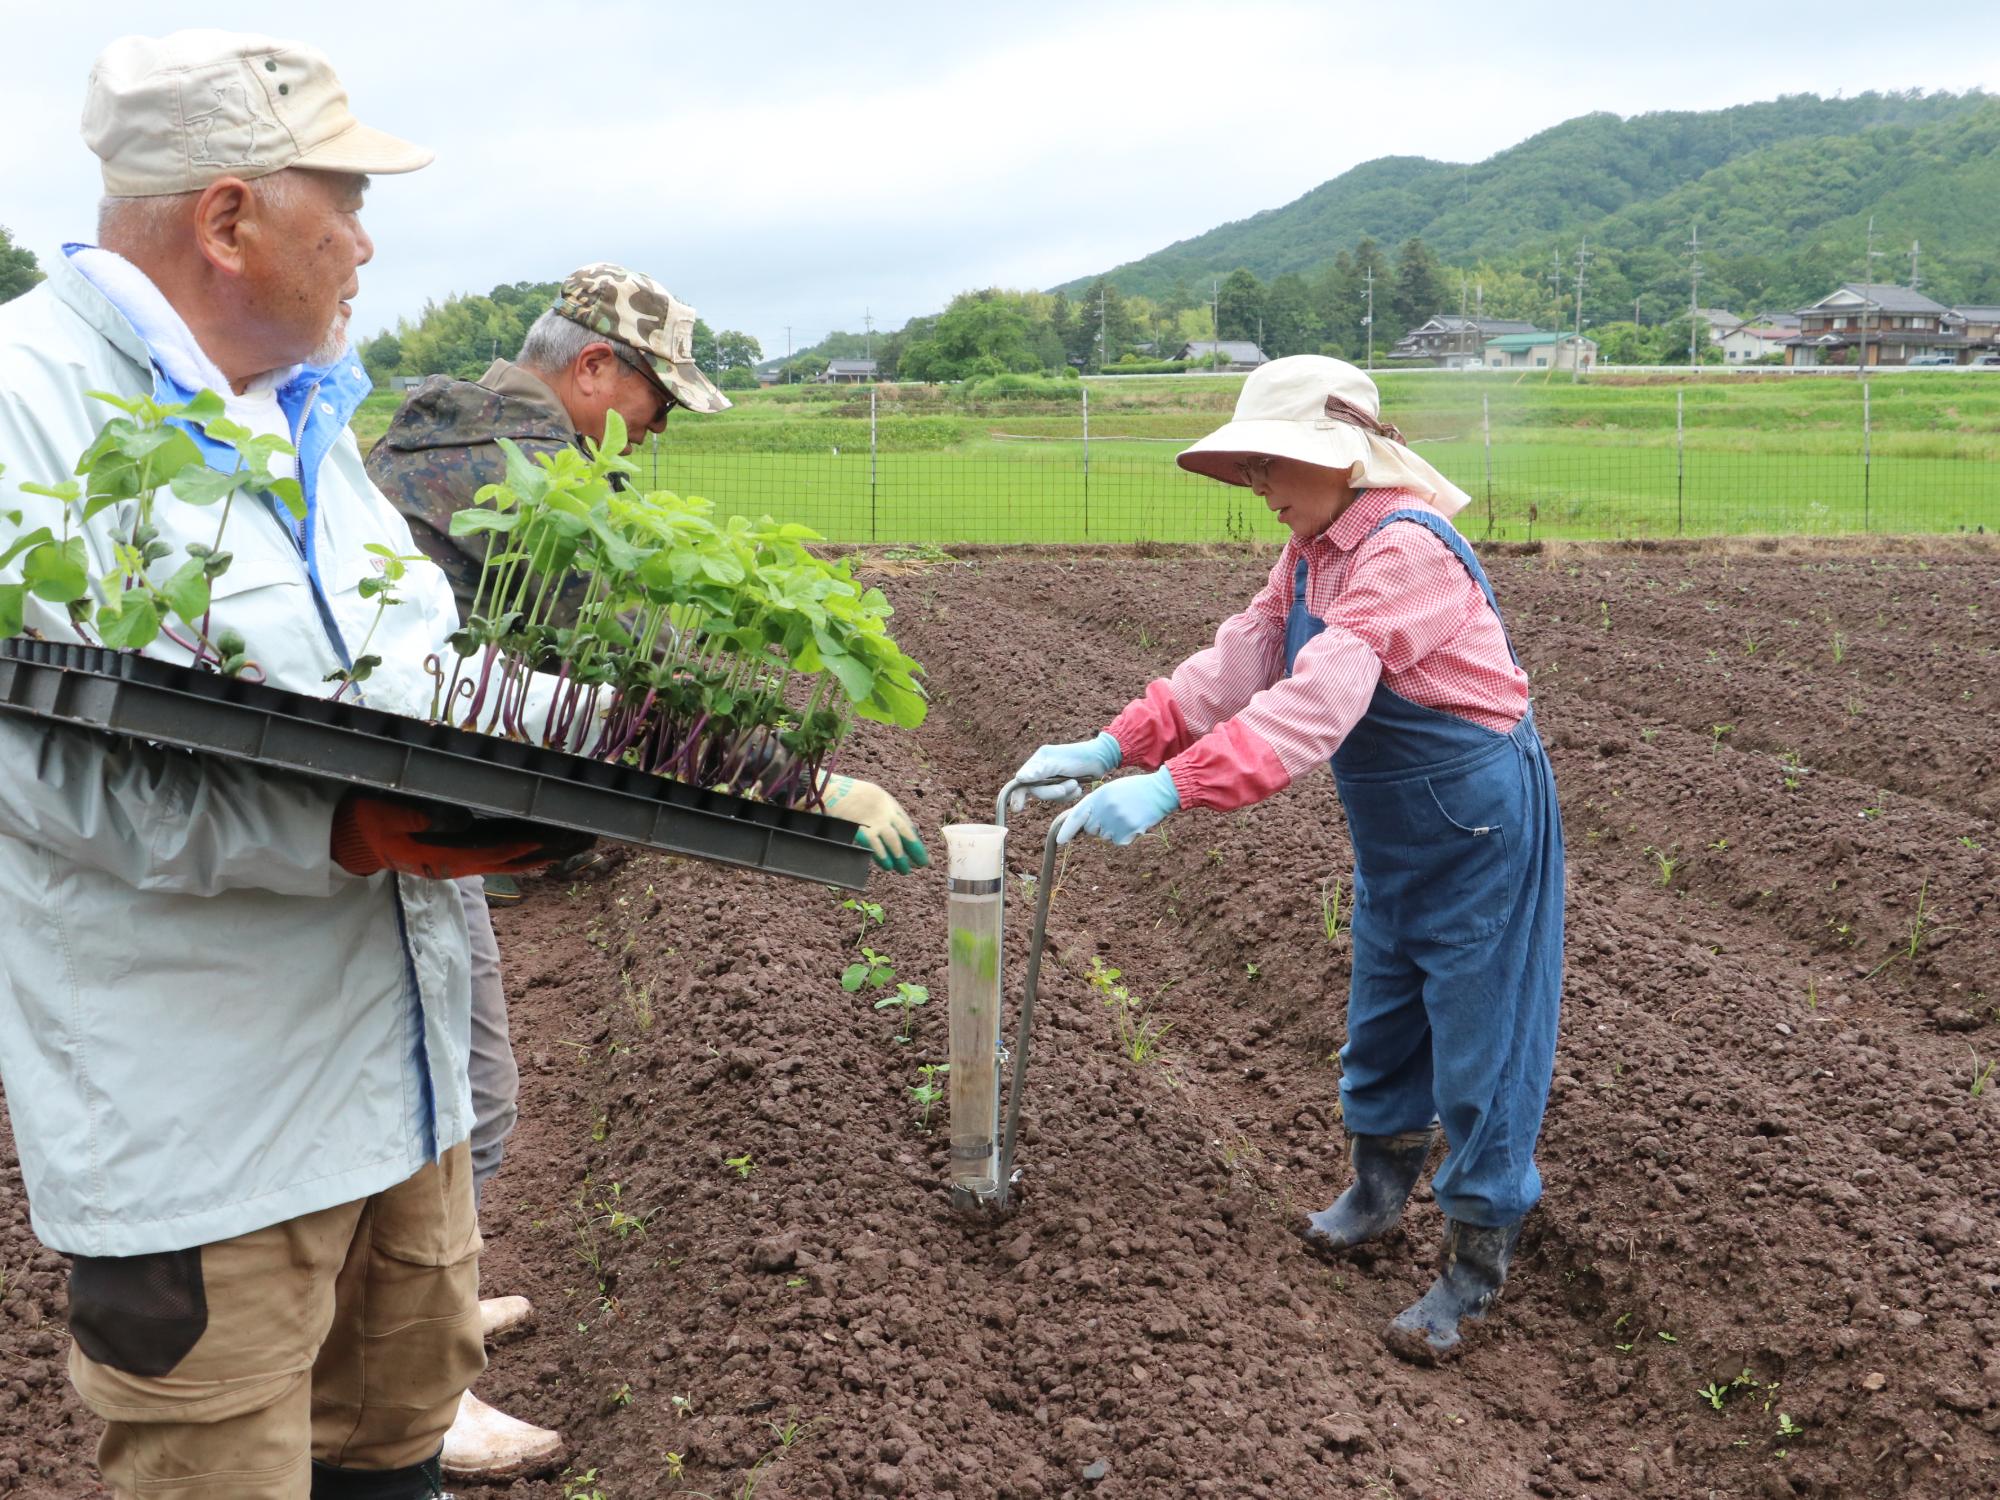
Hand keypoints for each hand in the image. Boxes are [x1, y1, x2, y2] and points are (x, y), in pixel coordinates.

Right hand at [332, 794, 594, 879]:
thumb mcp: (388, 813)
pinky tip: (549, 848)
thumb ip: (420, 816)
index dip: (528, 845)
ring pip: (515, 859)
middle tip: (590, 838)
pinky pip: (504, 855)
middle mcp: (463, 863)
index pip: (497, 852)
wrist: (355, 838)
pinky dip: (529, 851)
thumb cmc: (371, 821)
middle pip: (517, 859)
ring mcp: (464, 861)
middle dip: (553, 850)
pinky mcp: (463, 853)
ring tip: (583, 841)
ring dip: (549, 851)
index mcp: (446, 856)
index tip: (558, 838)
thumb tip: (460, 820)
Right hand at [820, 774, 929, 873]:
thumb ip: (875, 810)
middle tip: (922, 863)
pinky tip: (887, 866)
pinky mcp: (861, 828)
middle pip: (904, 831)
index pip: (904, 820)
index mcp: (884, 799)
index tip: (918, 847)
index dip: (912, 835)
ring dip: (899, 856)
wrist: (824, 788)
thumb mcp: (864, 796)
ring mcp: (873, 819)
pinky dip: (882, 855)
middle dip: (914, 848)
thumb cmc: (840, 793)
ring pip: (893, 839)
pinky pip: (875, 844)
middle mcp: (883, 809)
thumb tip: (885, 828)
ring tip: (904, 869)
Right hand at [1008, 731, 1121, 810]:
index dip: (1018, 795)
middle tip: (1064, 789)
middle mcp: (1043, 770)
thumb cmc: (1079, 757)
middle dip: (1051, 792)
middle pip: (1037, 791)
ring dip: (1064, 792)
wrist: (1101, 759)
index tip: (1017, 809)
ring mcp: (1053, 779)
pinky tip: (1078, 788)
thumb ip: (1039, 771)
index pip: (1022, 780)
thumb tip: (1019, 778)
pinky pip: (1061, 798)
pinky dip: (1070, 795)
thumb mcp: (1058, 763)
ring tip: (1075, 783)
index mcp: (1038, 761)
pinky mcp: (1063, 786)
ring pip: (1050, 796)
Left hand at [1057, 767, 1179, 846]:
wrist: (1160, 790)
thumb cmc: (1134, 790)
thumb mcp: (1111, 790)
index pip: (1078, 814)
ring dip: (1112, 831)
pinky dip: (1124, 836)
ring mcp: (1118, 820)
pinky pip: (1118, 841)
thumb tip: (1080, 825)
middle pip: (1091, 829)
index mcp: (1099, 795)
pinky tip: (1133, 823)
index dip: (1067, 829)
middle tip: (1113, 814)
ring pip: (1105, 836)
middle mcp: (1106, 808)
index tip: (1061, 840)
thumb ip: (1095, 804)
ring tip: (1126, 815)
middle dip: (1097, 827)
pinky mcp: (1129, 830)